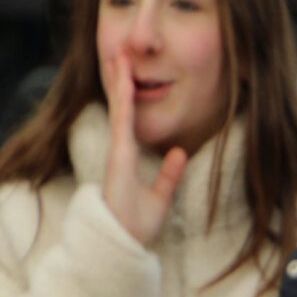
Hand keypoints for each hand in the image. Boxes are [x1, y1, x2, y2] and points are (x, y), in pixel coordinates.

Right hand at [100, 50, 187, 246]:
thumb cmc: (136, 225)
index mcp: (128, 158)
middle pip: (120, 108)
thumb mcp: (160, 197)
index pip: (128, 120)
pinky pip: (122, 124)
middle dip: (119, 80)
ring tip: (119, 56)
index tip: (128, 74)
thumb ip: (168, 175)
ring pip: (119, 110)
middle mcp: (120, 151)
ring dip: (119, 83)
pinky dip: (124, 103)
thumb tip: (179, 152)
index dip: (128, 96)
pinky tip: (126, 84)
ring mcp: (118, 153)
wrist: (124, 243)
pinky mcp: (119, 159)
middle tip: (120, 52)